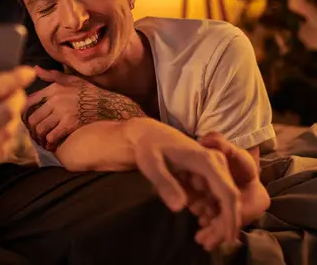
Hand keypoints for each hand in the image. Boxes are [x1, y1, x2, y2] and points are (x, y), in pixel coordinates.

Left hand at [24, 66, 143, 149]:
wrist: (110, 104)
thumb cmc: (90, 92)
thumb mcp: (72, 79)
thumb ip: (52, 75)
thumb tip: (35, 69)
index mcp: (53, 88)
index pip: (29, 103)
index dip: (25, 116)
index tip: (28, 123)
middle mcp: (56, 99)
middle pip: (32, 118)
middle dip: (31, 130)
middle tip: (35, 136)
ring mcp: (63, 111)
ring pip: (40, 129)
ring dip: (39, 138)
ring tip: (43, 141)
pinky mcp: (70, 123)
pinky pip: (52, 136)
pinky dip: (49, 143)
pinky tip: (52, 145)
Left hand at [129, 118, 242, 250]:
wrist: (149, 135)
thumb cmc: (149, 147)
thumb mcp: (151, 164)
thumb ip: (165, 184)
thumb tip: (180, 208)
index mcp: (206, 160)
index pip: (227, 192)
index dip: (230, 216)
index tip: (228, 238)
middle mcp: (216, 164)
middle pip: (229, 199)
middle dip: (222, 223)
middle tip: (206, 243)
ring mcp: (214, 169)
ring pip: (223, 200)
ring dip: (215, 220)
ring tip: (202, 238)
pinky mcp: (209, 175)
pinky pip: (215, 196)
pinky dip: (209, 211)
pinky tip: (199, 223)